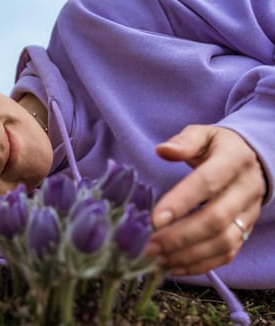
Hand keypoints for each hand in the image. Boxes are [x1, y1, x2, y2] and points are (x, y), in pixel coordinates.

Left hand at [146, 125, 265, 275]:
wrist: (251, 160)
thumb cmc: (217, 148)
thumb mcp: (203, 135)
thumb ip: (184, 141)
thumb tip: (162, 150)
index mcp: (234, 160)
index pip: (208, 183)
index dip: (181, 202)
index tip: (155, 219)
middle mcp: (246, 190)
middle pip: (216, 219)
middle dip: (180, 236)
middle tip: (150, 246)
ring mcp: (249, 214)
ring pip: (223, 242)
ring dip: (187, 254)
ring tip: (156, 259)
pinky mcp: (245, 232)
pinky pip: (226, 255)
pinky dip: (199, 265)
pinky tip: (172, 266)